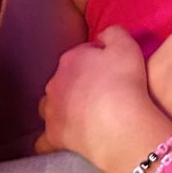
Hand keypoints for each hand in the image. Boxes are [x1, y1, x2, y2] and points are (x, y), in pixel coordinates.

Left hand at [38, 27, 154, 163]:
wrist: (117, 123)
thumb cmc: (124, 81)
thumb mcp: (127, 45)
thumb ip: (113, 33)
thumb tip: (102, 35)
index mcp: (71, 59)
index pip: (82, 55)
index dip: (98, 60)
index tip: (113, 69)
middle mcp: (54, 83)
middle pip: (64, 79)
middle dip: (78, 82)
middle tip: (101, 91)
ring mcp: (51, 111)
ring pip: (49, 105)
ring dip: (61, 107)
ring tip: (81, 113)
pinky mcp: (52, 136)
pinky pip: (44, 139)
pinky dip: (51, 138)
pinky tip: (62, 138)